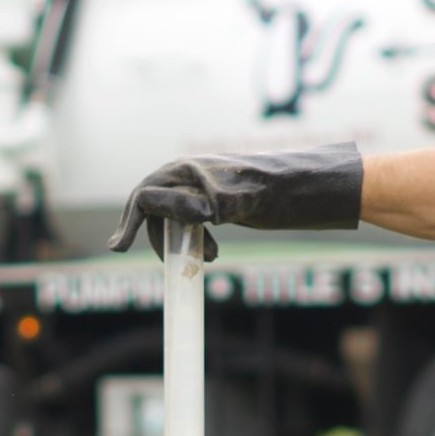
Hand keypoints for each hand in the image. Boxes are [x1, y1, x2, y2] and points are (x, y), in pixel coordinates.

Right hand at [107, 144, 364, 260]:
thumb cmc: (277, 193)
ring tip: (207, 260)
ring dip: (181, 242)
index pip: (145, 195)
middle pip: (156, 207)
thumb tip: (149, 206)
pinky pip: (194, 220)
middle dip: (159, 237)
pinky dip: (197, 240)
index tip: (119, 249)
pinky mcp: (224, 200)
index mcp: (190, 170)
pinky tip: (213, 255)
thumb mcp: (231, 202)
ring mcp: (209, 186)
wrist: (315, 189)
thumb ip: (189, 203)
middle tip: (169, 265)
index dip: (131, 222)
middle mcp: (194, 175)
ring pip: (177, 216)